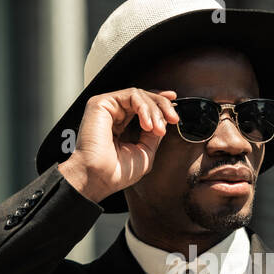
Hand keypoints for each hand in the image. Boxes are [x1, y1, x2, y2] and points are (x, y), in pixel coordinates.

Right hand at [57, 87, 178, 202]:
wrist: (98, 179)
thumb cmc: (116, 172)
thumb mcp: (145, 152)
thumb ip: (154, 134)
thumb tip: (164, 121)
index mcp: (121, 124)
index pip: (142, 106)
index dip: (159, 102)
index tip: (175, 105)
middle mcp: (113, 114)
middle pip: (143, 97)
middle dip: (162, 106)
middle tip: (174, 119)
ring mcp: (107, 107)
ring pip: (139, 95)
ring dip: (154, 110)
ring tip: (157, 128)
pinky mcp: (101, 103)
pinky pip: (131, 95)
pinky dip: (144, 108)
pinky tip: (147, 124)